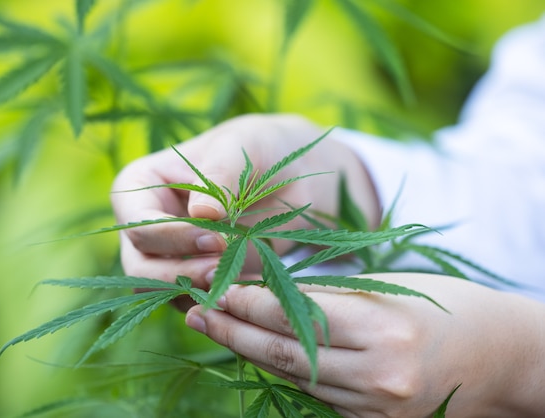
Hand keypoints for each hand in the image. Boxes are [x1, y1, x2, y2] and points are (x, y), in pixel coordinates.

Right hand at [111, 114, 379, 308]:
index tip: (216, 240)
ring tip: (239, 285)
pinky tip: (248, 292)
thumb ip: (220, 175)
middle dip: (180, 275)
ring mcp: (167, 256)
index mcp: (140, 186)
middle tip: (222, 273)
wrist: (289, 177)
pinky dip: (218, 301)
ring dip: (198, 294)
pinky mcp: (194, 277)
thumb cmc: (257, 149)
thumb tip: (202, 214)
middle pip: (141, 267)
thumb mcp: (239, 148)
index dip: (172, 238)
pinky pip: (193, 302)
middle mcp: (146, 225)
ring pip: (162, 293)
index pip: (138, 224)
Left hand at [185, 273, 544, 416]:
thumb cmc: (444, 307)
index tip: (212, 287)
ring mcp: (376, 409)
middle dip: (234, 330)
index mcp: (384, 330)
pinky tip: (258, 351)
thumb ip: (324, 293)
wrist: (498, 356)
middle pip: (286, 351)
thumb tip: (261, 287)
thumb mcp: (384, 287)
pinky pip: (315, 395)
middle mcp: (378, 376)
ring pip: (295, 378)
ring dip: (251, 352)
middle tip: (195, 311)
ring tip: (215, 328)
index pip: (295, 315)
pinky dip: (284, 371)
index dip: (247, 301)